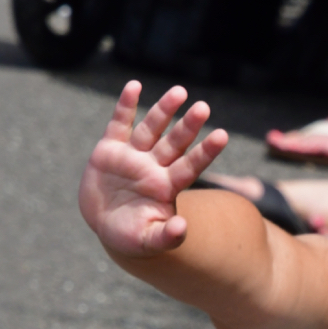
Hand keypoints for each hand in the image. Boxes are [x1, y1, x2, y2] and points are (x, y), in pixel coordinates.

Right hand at [79, 80, 228, 255]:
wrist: (105, 226)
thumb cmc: (131, 236)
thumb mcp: (148, 242)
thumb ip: (166, 237)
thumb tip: (182, 228)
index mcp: (167, 187)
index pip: (191, 166)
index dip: (206, 151)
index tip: (222, 135)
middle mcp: (154, 167)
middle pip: (175, 143)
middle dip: (188, 126)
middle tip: (204, 108)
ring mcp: (133, 156)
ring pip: (151, 128)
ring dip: (164, 110)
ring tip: (180, 91)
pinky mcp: (110, 150)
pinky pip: (119, 124)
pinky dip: (125, 105)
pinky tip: (134, 86)